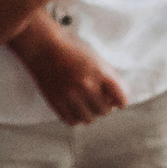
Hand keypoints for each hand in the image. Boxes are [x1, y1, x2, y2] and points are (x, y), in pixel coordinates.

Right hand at [9, 19, 128, 124]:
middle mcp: (86, 86)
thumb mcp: (98, 60)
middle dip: (105, 107)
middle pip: (104, 111)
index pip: (120, 98)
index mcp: (100, 73)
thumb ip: (109, 78)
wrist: (45, 47)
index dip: (121, 102)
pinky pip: (70, 120)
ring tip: (87, 105)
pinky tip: (75, 109)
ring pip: (88, 119)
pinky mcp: (54, 101)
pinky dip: (75, 118)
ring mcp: (69, 95)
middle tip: (100, 101)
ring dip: (90, 114)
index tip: (118, 103)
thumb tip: (115, 100)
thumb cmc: (74, 50)